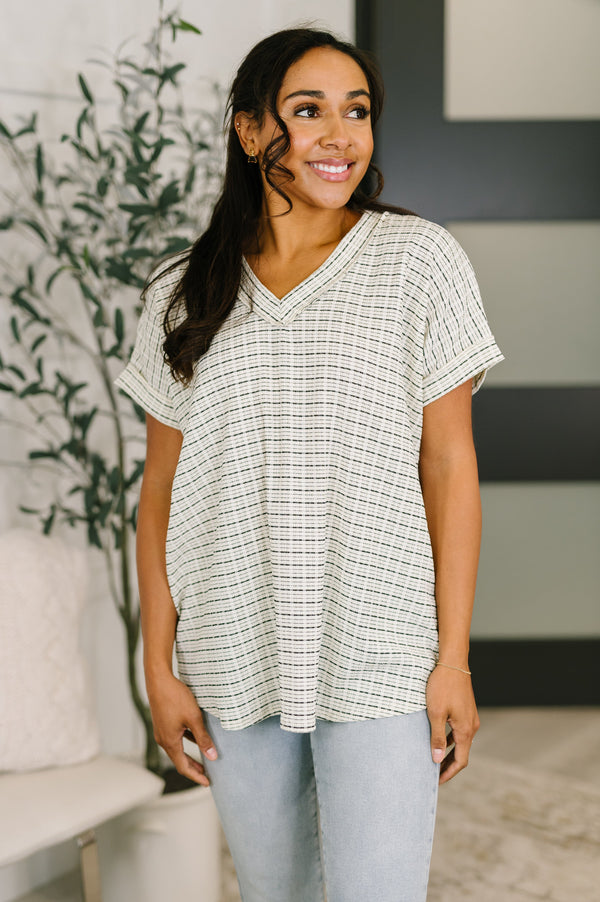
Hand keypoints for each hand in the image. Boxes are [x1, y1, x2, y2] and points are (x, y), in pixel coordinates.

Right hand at [146, 671, 217, 785]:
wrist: (159, 680)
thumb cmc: (175, 698)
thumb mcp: (194, 718)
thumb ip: (203, 738)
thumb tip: (213, 757)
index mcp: (170, 742)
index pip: (183, 767)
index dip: (196, 776)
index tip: (208, 783)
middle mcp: (163, 739)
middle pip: (179, 760)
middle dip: (194, 769)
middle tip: (207, 775)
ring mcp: (162, 731)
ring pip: (177, 749)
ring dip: (190, 756)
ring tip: (204, 759)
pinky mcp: (163, 722)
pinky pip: (176, 738)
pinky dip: (187, 742)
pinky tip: (196, 738)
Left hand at [426, 664, 479, 784]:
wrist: (453, 663)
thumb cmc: (442, 686)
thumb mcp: (435, 713)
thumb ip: (436, 737)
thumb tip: (436, 759)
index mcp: (466, 730)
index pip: (460, 761)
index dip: (448, 773)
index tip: (436, 781)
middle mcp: (472, 726)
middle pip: (461, 753)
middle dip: (448, 765)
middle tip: (433, 775)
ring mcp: (470, 717)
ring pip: (460, 742)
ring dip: (448, 752)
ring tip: (433, 759)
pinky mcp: (466, 710)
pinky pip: (459, 731)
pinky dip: (450, 739)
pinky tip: (438, 739)